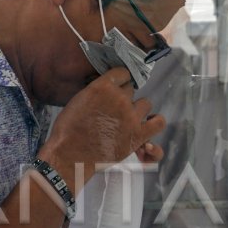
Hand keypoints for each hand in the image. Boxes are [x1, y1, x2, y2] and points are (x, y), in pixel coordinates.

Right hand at [40, 68, 165, 179]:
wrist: (71, 155)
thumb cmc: (69, 129)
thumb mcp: (79, 98)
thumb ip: (96, 90)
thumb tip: (108, 88)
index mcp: (103, 86)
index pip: (122, 73)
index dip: (118, 81)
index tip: (114, 89)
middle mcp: (120, 98)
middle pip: (131, 90)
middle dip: (124, 98)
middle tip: (114, 110)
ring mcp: (131, 117)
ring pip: (146, 103)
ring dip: (138, 109)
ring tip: (128, 119)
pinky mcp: (138, 135)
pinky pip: (159, 123)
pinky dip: (156, 122)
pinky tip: (148, 124)